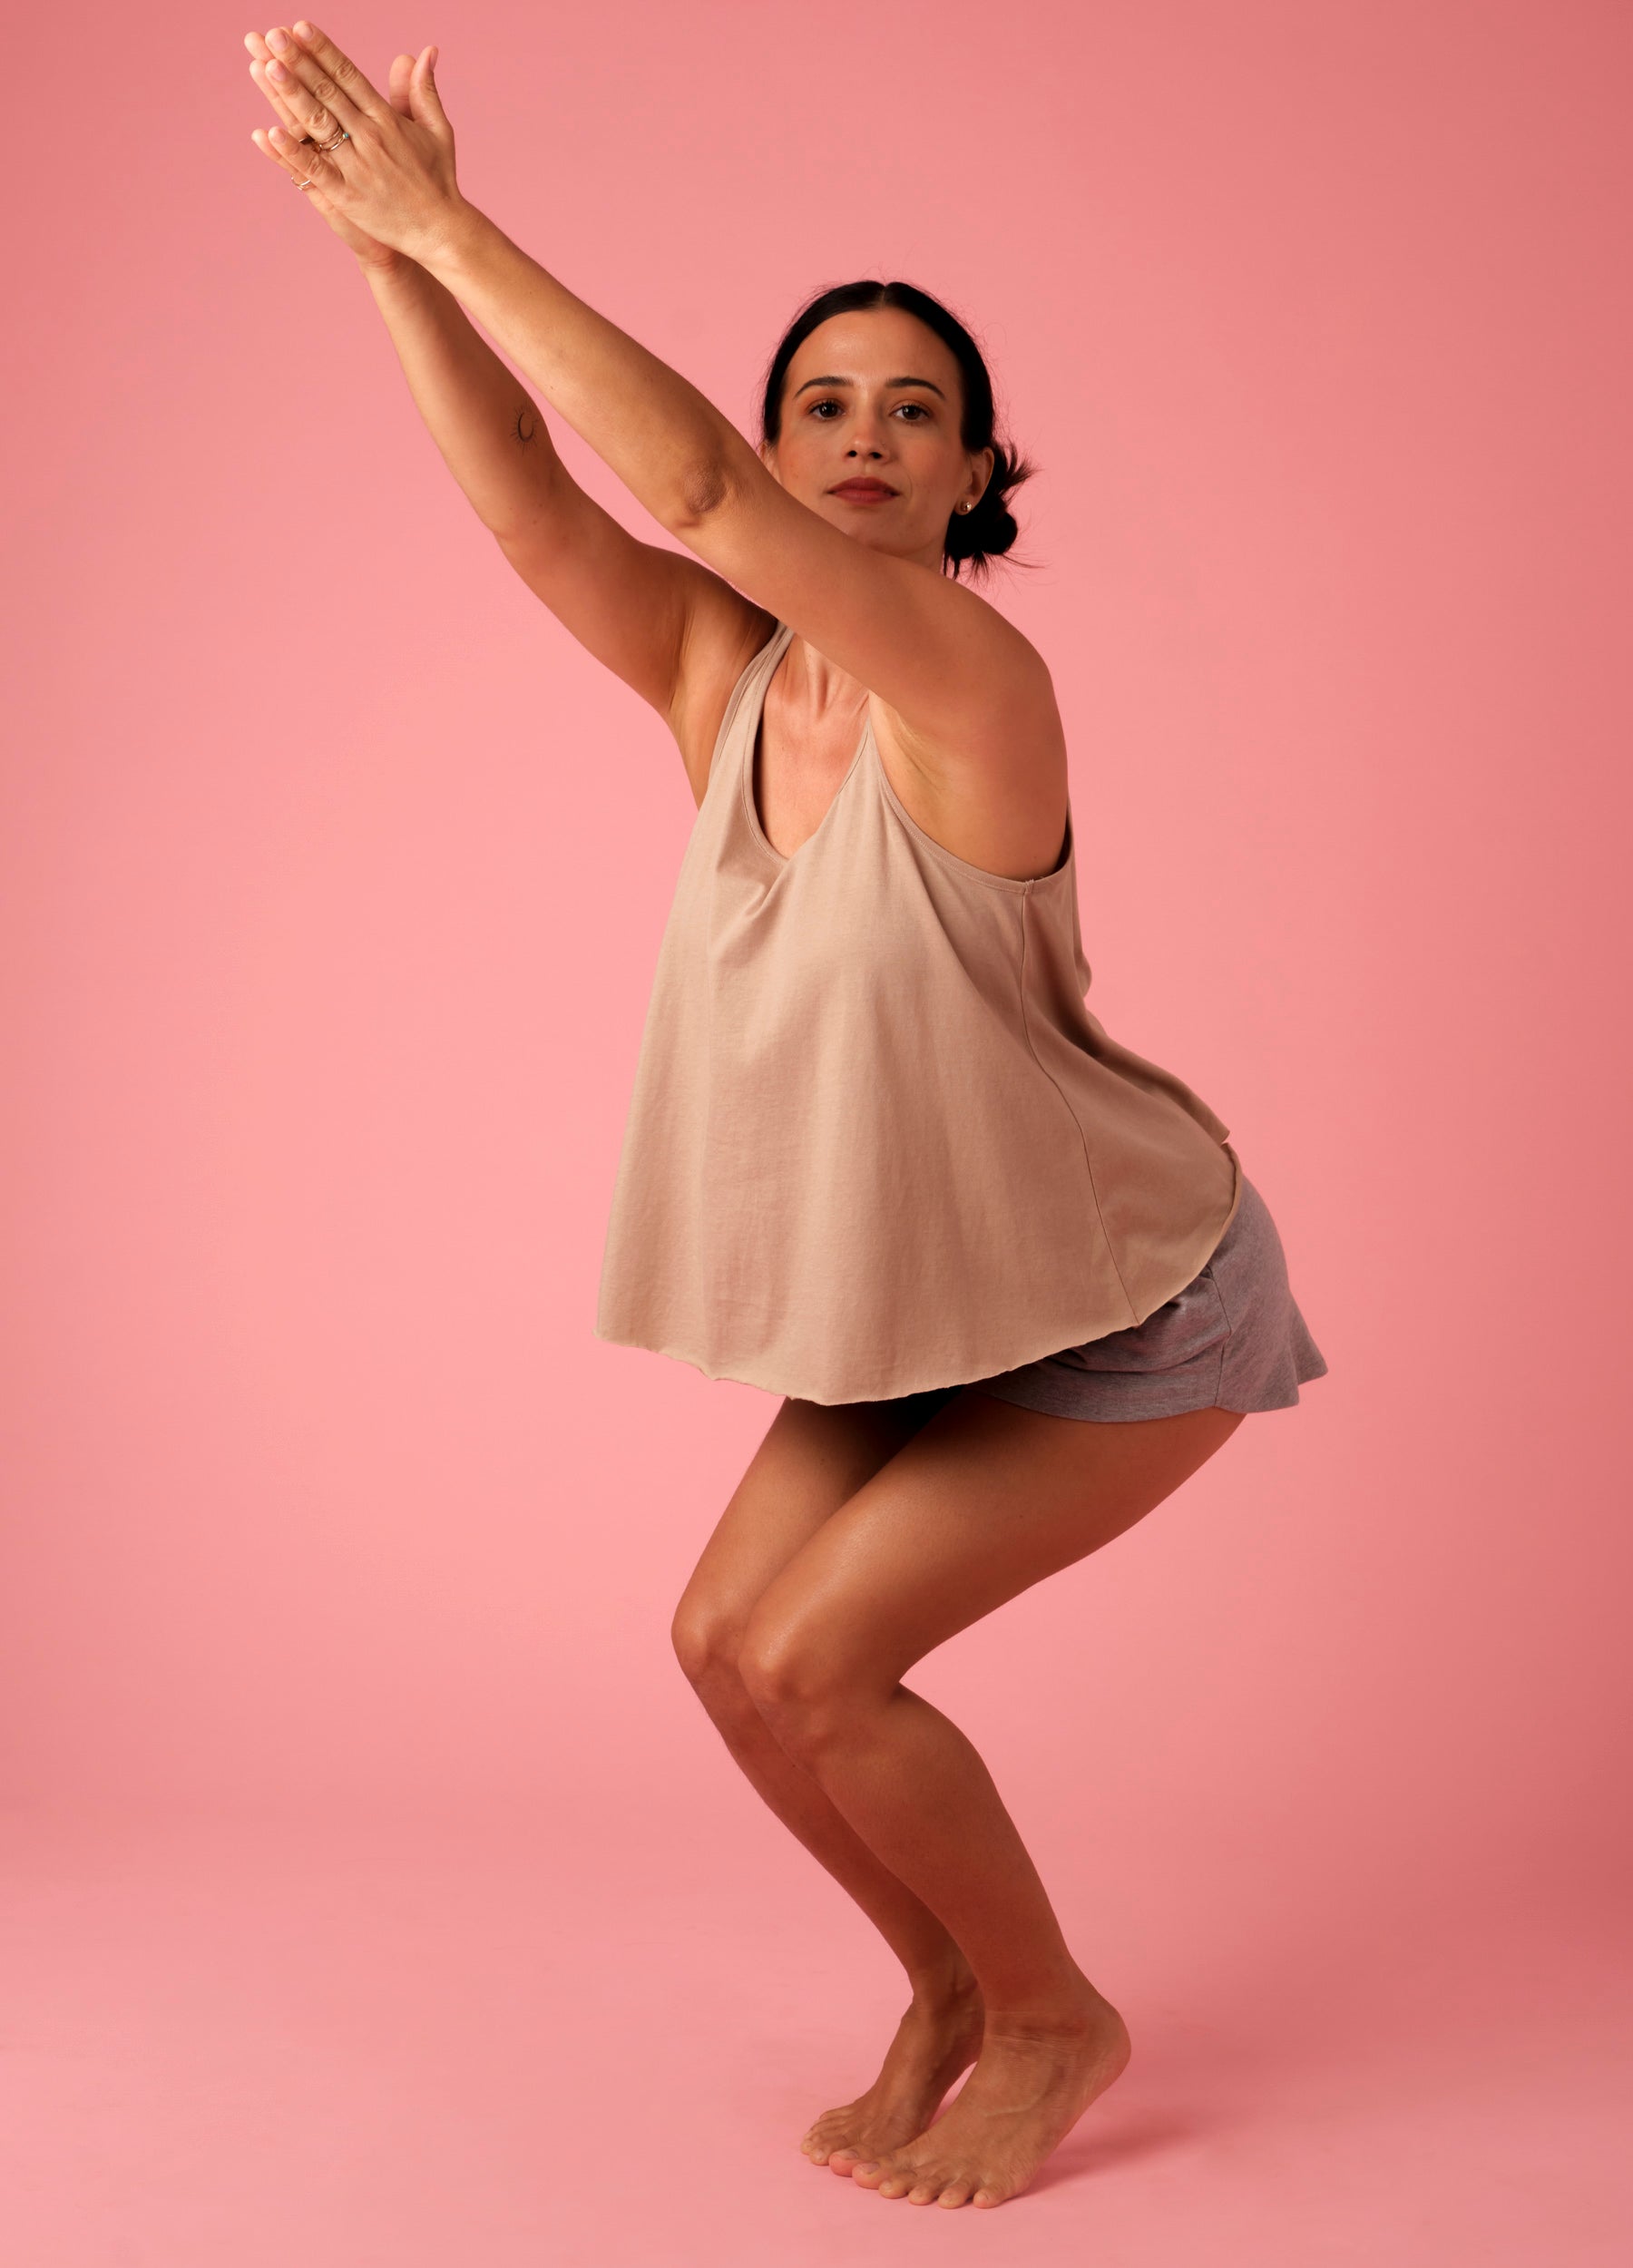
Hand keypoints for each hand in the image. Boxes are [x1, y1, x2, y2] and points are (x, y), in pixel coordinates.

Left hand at [244, 23, 465, 263]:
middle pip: (328, 93)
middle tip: (274, 36)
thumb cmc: (438, 180)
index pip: (348, 76)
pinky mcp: (348, 197)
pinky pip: (316, 170)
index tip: (300, 28)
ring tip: (268, 68)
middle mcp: (370, 137)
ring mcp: (357, 167)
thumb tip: (425, 51)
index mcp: (386, 119)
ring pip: (319, 125)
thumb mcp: (437, 130)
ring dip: (292, 96)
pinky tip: (269, 134)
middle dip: (300, 63)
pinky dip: (293, 152)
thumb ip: (423, 90)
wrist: (441, 232)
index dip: (323, 51)